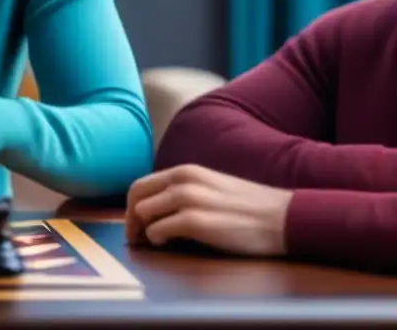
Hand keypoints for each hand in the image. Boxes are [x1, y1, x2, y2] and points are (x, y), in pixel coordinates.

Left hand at [125, 164, 293, 256]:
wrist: (284, 218)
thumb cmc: (250, 209)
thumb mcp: (211, 187)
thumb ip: (185, 191)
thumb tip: (157, 209)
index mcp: (186, 171)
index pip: (142, 184)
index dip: (132, 206)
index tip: (135, 224)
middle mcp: (184, 180)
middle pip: (136, 197)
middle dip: (131, 219)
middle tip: (137, 238)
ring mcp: (189, 199)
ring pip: (143, 213)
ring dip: (146, 231)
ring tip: (159, 242)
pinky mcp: (196, 222)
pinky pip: (158, 231)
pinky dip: (158, 240)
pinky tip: (170, 244)